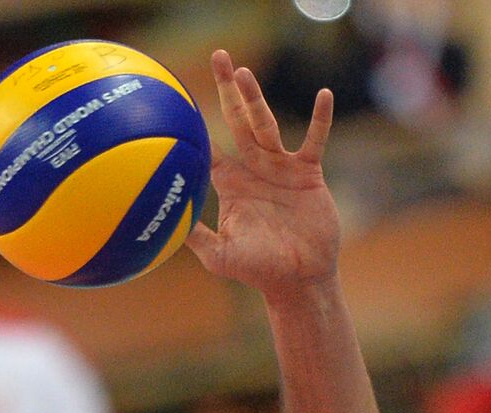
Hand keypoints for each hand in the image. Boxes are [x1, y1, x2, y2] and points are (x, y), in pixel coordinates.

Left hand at [186, 50, 338, 301]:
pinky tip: (324, 95)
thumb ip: (197, 237)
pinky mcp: (308, 172)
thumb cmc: (258, 271)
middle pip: (238, 120)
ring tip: (243, 73)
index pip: (209, 146)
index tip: (182, 95)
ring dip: (255, 98)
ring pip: (267, 124)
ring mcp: (281, 167)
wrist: (299, 278)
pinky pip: (314, 140)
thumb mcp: (220, 256)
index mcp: (231, 183)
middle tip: (218, 57)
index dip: (196, 122)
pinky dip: (319, 119)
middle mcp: (254, 168)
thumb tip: (166, 221)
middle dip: (227, 90)